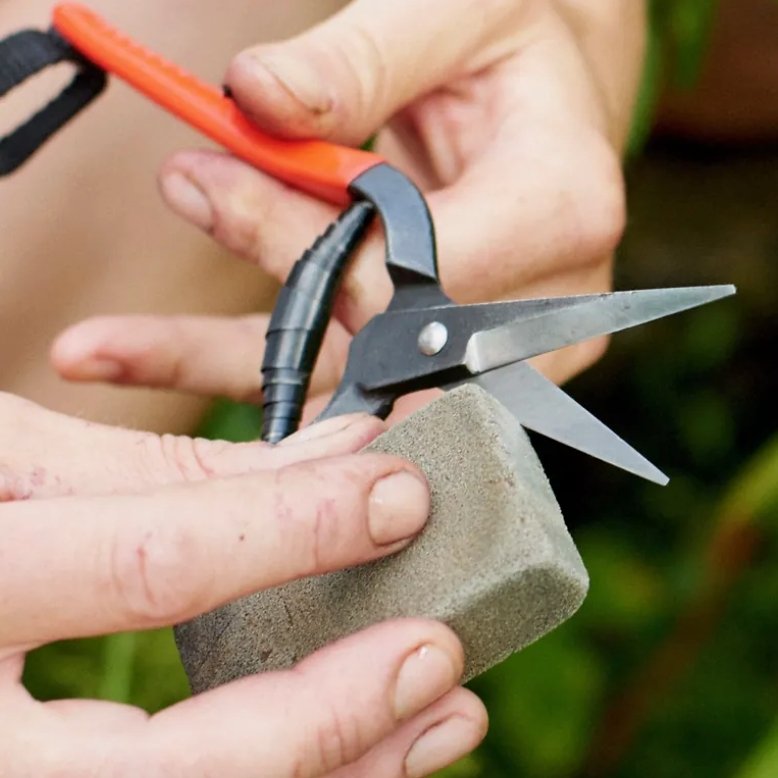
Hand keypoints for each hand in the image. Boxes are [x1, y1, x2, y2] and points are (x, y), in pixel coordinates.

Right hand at [0, 393, 485, 775]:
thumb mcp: (20, 459)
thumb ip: (179, 468)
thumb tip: (344, 452)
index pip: (151, 561)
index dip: (294, 525)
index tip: (401, 491)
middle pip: (176, 762)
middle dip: (331, 712)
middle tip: (440, 654)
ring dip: (337, 775)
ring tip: (440, 721)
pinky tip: (362, 757)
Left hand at [51, 0, 644, 411]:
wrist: (550, 109)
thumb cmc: (514, 49)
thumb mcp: (451, 13)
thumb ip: (358, 58)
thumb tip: (255, 98)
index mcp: (560, 207)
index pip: (423, 266)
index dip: (309, 240)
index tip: (208, 179)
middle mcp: (542, 303)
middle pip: (380, 338)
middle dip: (268, 288)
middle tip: (182, 200)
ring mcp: (500, 351)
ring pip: (349, 383)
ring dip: (227, 360)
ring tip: (114, 346)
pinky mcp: (455, 367)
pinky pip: (346, 382)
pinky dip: (258, 371)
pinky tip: (164, 361)